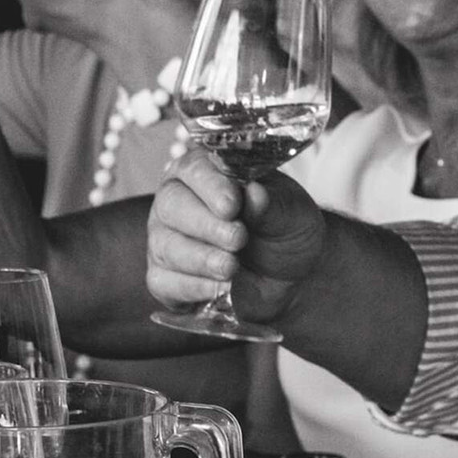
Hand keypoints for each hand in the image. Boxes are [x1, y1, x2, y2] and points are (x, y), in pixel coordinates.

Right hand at [146, 150, 328, 319]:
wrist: (292, 280)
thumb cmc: (284, 233)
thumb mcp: (293, 214)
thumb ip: (273, 204)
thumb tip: (255, 193)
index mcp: (206, 173)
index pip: (194, 169)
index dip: (210, 186)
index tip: (232, 205)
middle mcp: (177, 201)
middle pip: (171, 205)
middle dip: (205, 225)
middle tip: (238, 239)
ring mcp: (165, 240)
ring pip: (166, 245)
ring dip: (201, 258)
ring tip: (231, 267)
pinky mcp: (164, 278)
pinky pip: (165, 282)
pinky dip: (193, 286)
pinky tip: (218, 288)